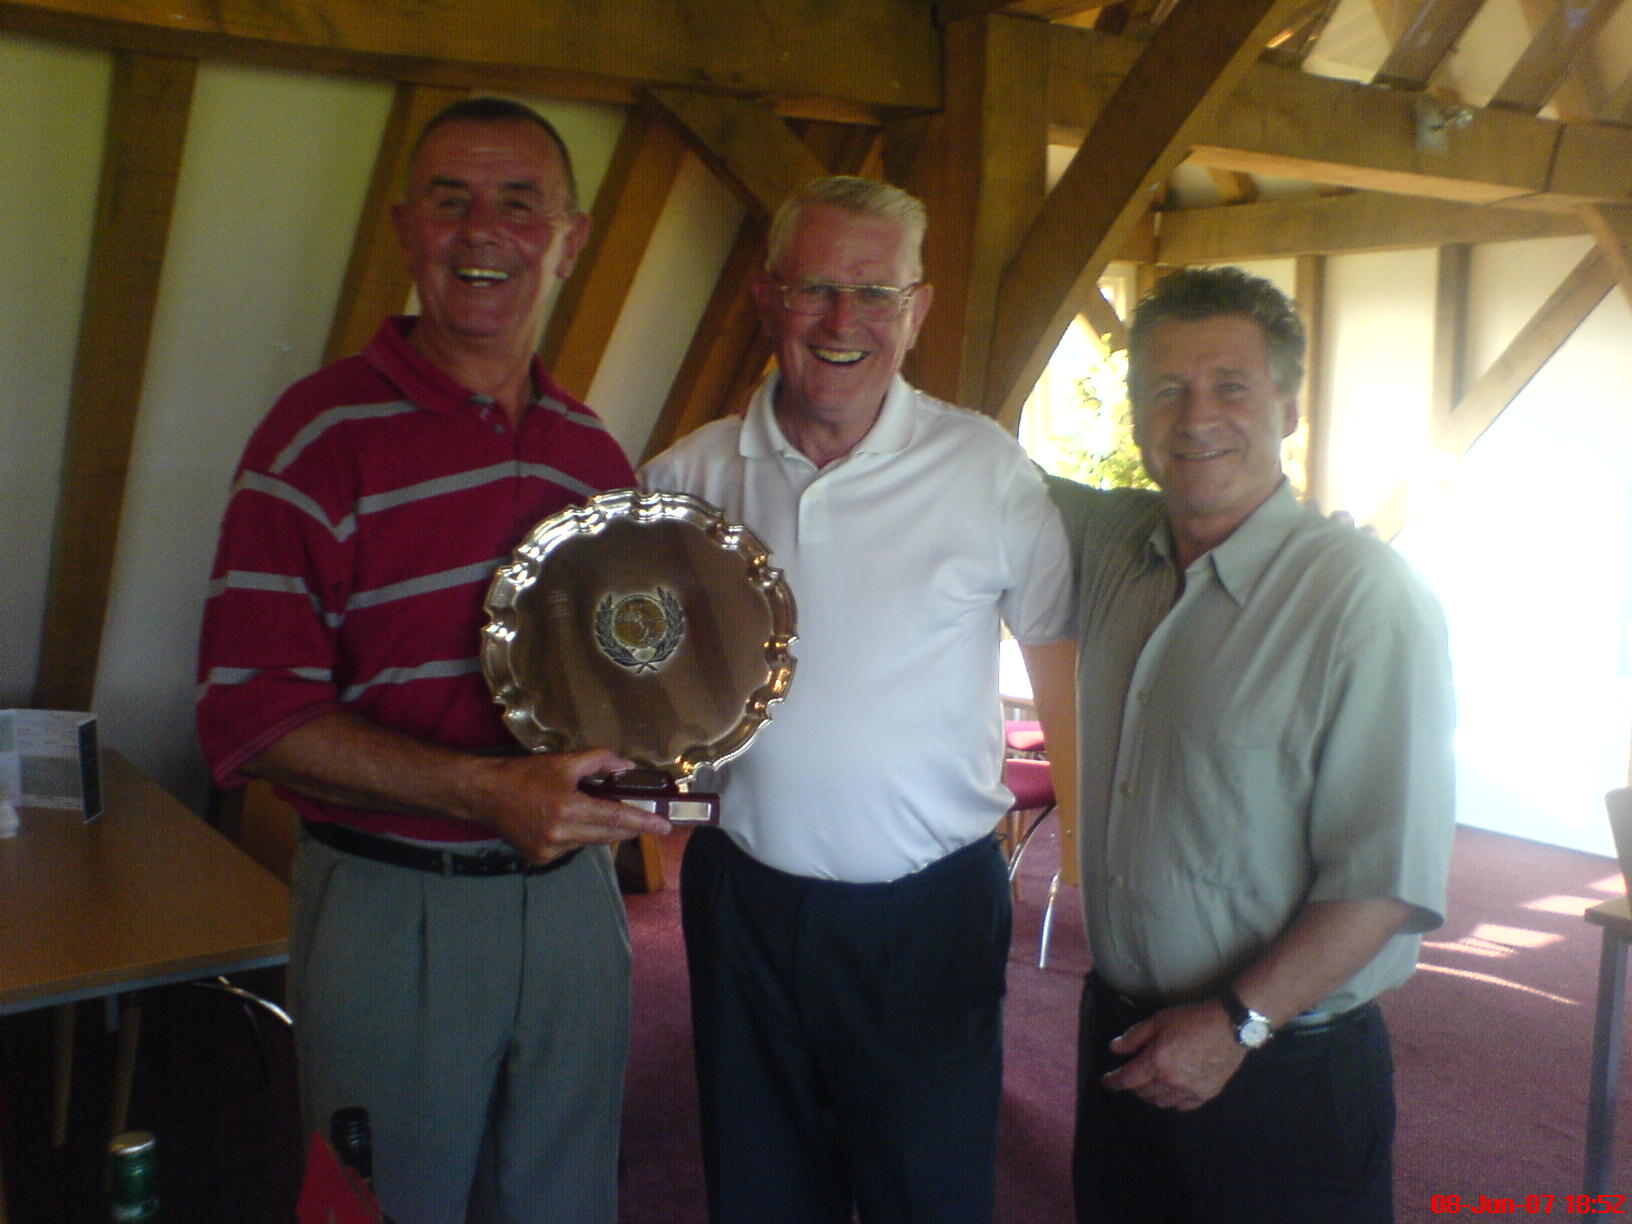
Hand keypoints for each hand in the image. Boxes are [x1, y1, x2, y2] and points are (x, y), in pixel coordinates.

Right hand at [467, 747, 670, 862]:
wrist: (484, 794)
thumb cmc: (523, 774)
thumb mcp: (563, 761)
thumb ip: (599, 761)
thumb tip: (627, 768)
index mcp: (568, 808)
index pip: (615, 817)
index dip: (643, 821)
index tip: (665, 826)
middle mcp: (561, 834)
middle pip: (608, 834)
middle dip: (629, 826)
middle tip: (647, 819)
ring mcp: (550, 851)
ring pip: (590, 841)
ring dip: (601, 829)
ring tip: (596, 811)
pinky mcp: (541, 859)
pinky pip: (572, 847)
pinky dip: (579, 835)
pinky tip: (569, 821)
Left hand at [1100, 999, 1246, 1110]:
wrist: (1230, 1025)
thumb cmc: (1192, 1018)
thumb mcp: (1158, 1020)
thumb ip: (1134, 1036)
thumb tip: (1114, 1049)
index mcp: (1157, 1062)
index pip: (1127, 1079)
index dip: (1113, 1081)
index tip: (1105, 1082)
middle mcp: (1171, 1082)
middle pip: (1143, 1092)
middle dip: (1133, 1085)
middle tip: (1131, 1076)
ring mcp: (1190, 1091)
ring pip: (1161, 1102)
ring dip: (1150, 1094)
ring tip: (1150, 1083)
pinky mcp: (1206, 1094)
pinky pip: (1182, 1105)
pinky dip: (1172, 1100)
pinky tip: (1171, 1091)